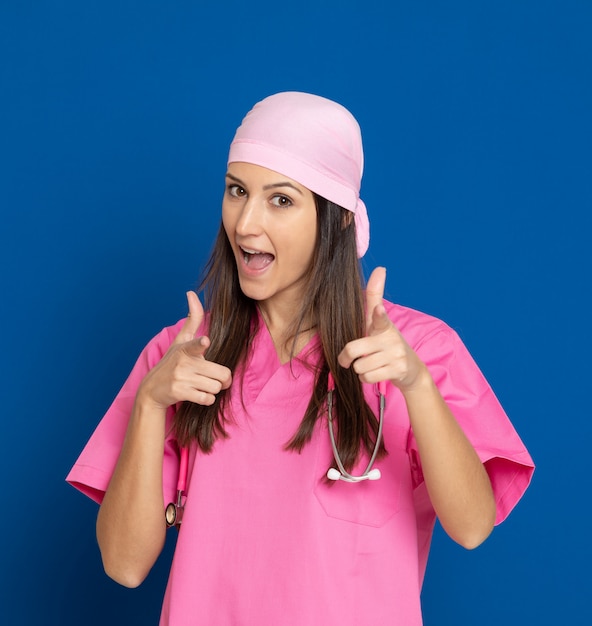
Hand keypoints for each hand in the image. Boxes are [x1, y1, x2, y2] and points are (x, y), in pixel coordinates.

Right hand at [137, 292, 231, 409]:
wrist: (152, 389)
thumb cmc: (172, 361)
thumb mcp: (181, 339)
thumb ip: (192, 318)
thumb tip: (191, 292)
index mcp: (186, 348)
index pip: (195, 344)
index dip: (201, 343)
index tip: (204, 341)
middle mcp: (183, 363)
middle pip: (222, 374)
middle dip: (223, 379)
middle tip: (216, 378)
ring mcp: (181, 379)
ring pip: (216, 387)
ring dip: (213, 389)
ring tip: (202, 385)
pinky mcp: (180, 394)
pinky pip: (207, 399)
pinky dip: (207, 399)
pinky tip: (197, 394)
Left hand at [338, 267, 427, 390]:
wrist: (411, 370)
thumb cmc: (387, 343)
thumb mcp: (380, 322)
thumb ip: (375, 297)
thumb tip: (380, 268)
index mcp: (383, 324)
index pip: (380, 317)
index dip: (378, 314)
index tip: (379, 310)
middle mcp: (391, 338)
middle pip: (353, 349)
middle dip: (346, 358)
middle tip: (348, 359)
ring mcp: (396, 355)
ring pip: (359, 367)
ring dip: (359, 369)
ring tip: (370, 364)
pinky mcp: (398, 370)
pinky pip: (367, 378)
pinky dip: (365, 378)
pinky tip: (375, 373)